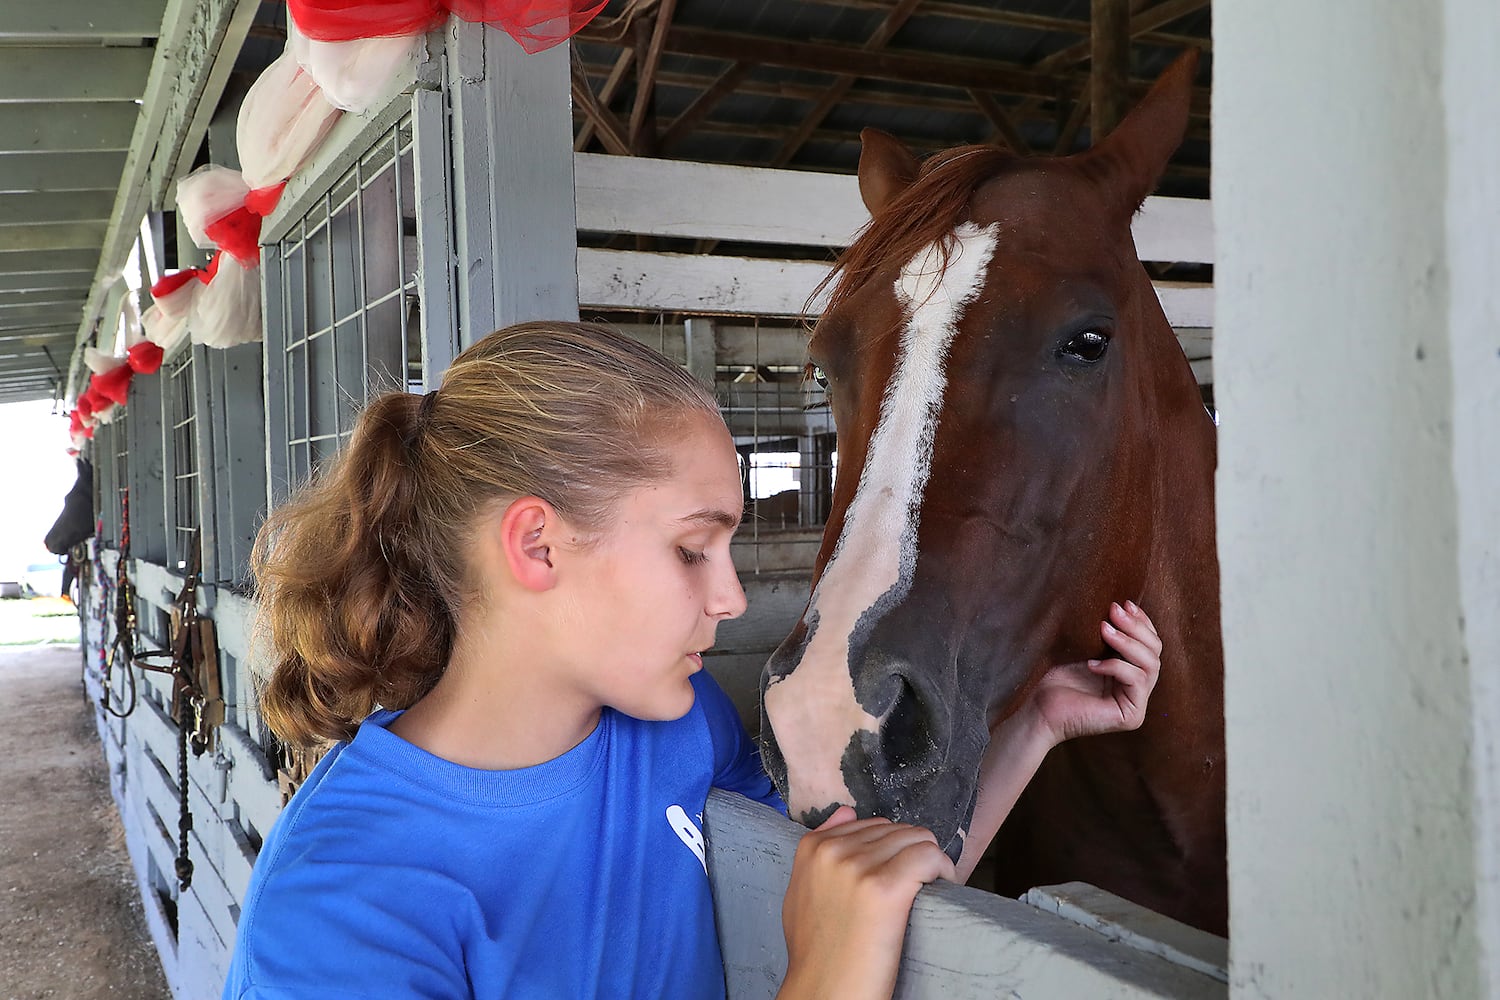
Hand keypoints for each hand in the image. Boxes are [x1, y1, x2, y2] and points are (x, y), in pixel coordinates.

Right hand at [777, 806, 955, 999]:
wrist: (824, 991)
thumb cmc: (817, 953)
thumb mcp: (801, 893)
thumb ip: (818, 851)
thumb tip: (846, 811)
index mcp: (813, 848)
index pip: (872, 824)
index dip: (894, 849)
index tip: (901, 873)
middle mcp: (833, 851)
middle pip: (898, 830)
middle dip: (913, 854)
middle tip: (918, 884)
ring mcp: (858, 868)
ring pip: (918, 839)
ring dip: (932, 862)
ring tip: (930, 889)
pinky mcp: (885, 888)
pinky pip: (930, 856)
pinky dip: (944, 870)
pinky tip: (942, 888)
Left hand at [1028, 600, 1162, 747]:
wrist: (1038, 709)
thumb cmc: (1055, 678)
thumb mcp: (1085, 648)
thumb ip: (1106, 632)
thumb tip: (1121, 605)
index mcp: (1129, 672)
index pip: (1150, 644)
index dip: (1141, 622)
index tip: (1124, 603)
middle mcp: (1137, 688)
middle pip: (1155, 652)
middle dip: (1135, 627)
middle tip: (1113, 610)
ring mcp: (1136, 703)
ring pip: (1151, 665)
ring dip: (1127, 642)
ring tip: (1103, 629)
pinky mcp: (1131, 715)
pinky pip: (1136, 680)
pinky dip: (1116, 667)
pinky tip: (1091, 664)